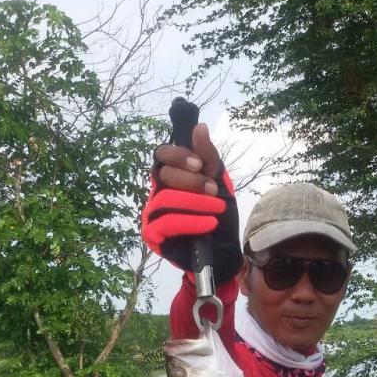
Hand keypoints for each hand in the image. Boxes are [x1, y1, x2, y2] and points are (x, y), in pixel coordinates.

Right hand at [142, 123, 242, 284]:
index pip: (162, 154)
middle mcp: (157, 191)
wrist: (224, 250)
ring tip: (216, 208)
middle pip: (164, 174)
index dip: (178, 155)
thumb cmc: (218, 215)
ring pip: (167, 198)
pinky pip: (168, 222)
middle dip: (193, 181)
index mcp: (170, 175)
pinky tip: (209, 223)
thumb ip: (208, 156)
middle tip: (215, 191)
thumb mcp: (219, 182)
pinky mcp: (153, 233)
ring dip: (195, 202)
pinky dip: (192, 221)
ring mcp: (153, 212)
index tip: (200, 164)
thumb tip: (199, 127)